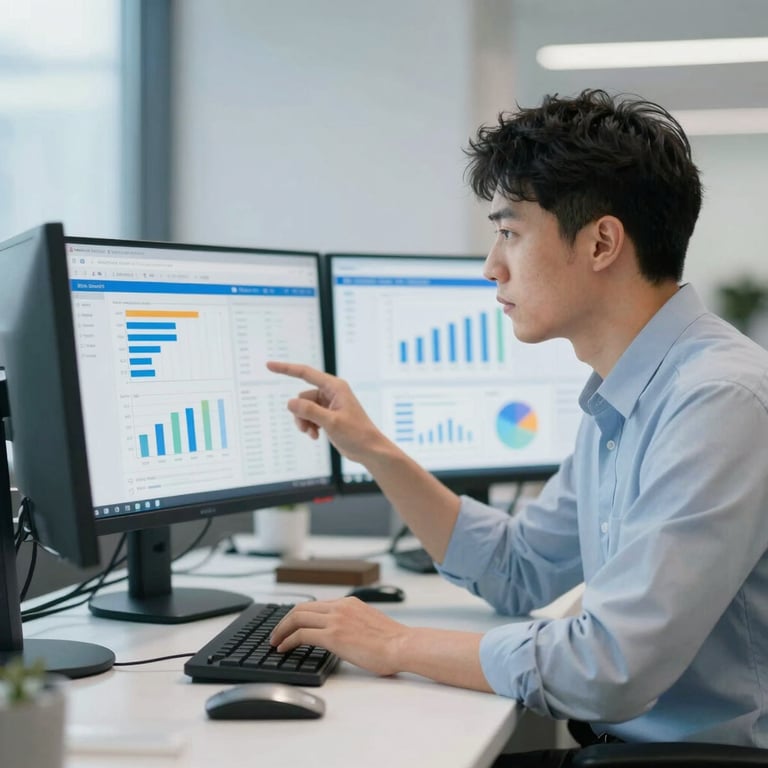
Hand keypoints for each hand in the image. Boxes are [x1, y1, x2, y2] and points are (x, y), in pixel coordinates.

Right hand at [266, 361, 386, 462]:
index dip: (286, 369)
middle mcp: (331, 392)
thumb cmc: (356, 434)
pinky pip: (309, 416)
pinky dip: (309, 426)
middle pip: (302, 397)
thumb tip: (290, 403)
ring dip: (304, 422)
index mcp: (335, 387)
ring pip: (304, 408)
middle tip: (306, 428)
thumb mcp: (331, 422)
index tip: (269, 365)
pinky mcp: (328, 415)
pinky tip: (316, 436)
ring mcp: (329, 404)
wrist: (369, 450)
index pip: (305, 373)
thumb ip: (309, 411)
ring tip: (312, 434)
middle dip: (301, 413)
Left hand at [270, 597, 407, 676]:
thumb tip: (345, 634)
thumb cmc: (392, 641)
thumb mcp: (369, 622)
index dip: (298, 615)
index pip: (315, 604)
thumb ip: (354, 622)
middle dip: (284, 621)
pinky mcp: (333, 635)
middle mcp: (340, 606)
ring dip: (282, 629)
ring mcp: (336, 619)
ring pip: (297, 617)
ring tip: (275, 641)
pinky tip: (283, 648)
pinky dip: (288, 640)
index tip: (291, 625)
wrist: (402, 645)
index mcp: (349, 603)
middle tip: (276, 633)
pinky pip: (302, 634)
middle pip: (301, 608)